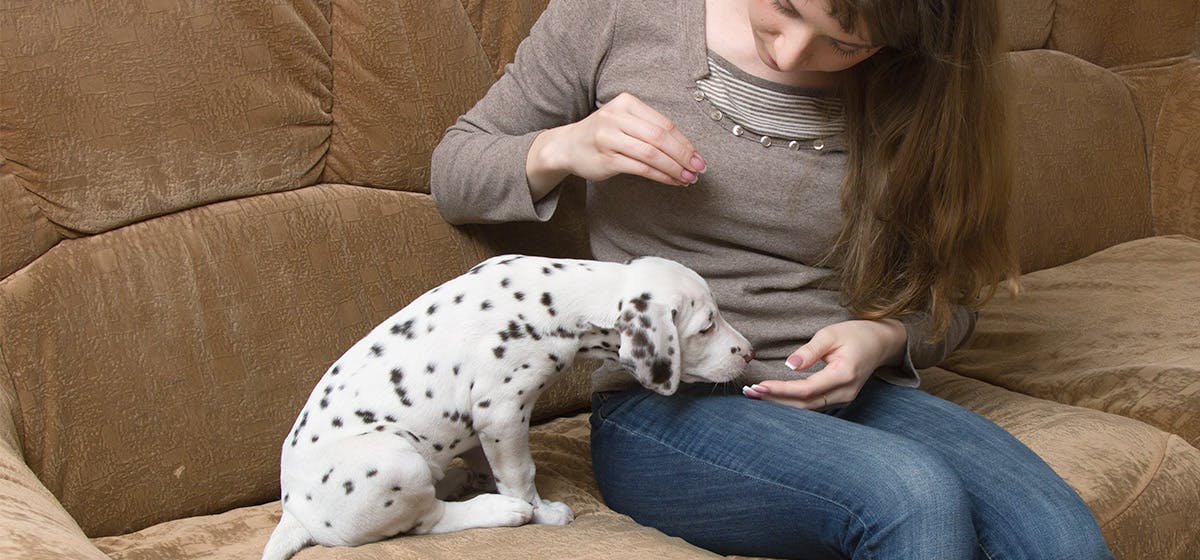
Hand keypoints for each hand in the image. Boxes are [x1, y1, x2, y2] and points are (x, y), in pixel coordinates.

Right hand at [526, 92, 705, 198]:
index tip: (698, 156)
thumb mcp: (624, 121)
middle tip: (698, 169)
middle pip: (660, 137)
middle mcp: (616, 117)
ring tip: (687, 178)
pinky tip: (671, 181)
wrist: (567, 146)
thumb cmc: (603, 135)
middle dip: (683, 155)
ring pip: (651, 154)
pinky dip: (660, 176)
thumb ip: (650, 128)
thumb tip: (687, 149)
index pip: (663, 123)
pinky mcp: (606, 158)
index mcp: (626, 103)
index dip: (684, 142)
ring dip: (674, 168)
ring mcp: (609, 138)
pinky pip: (640, 168)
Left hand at [742, 319, 905, 409]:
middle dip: (775, 400)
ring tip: (754, 395)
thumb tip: (789, 365)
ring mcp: (843, 399)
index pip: (806, 389)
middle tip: (749, 392)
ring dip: (781, 403)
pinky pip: (812, 405)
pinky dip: (791, 402)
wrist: (880, 343)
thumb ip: (810, 351)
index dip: (781, 390)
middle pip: (804, 404)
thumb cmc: (856, 334)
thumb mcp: (831, 334)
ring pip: (807, 408)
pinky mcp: (838, 399)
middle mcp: (844, 392)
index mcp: (844, 375)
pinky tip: (773, 397)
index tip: (759, 386)